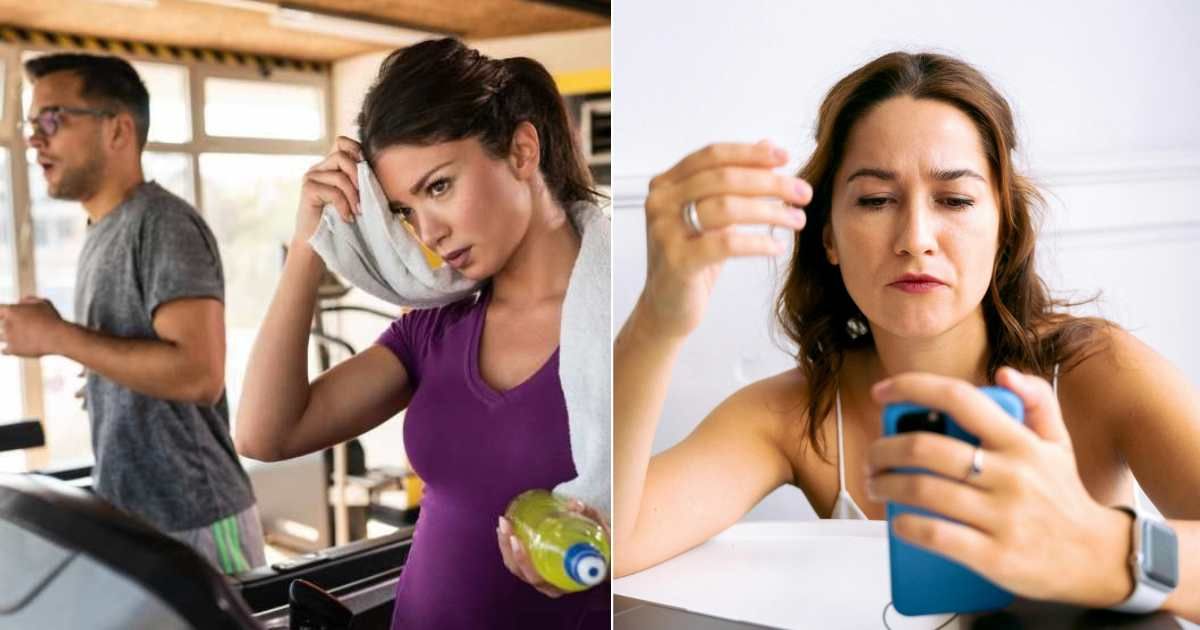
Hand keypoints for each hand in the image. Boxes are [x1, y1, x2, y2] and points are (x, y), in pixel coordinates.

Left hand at [0, 297, 67, 357]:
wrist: (58, 338)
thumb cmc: (52, 319)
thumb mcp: (43, 303)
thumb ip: (28, 300)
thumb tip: (20, 302)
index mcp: (11, 310)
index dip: (2, 313)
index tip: (6, 316)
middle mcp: (6, 323)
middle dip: (6, 326)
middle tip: (19, 328)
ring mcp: (8, 337)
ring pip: (0, 337)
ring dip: (7, 337)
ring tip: (21, 337)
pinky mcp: (13, 350)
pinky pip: (4, 350)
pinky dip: (10, 349)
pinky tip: (18, 347)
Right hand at [294, 136, 362, 243]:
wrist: (317, 244)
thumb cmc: (340, 221)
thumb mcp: (354, 197)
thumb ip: (361, 182)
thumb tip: (383, 169)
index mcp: (330, 166)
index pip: (342, 142)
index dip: (356, 149)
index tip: (368, 168)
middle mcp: (319, 168)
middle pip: (342, 156)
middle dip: (358, 176)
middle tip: (365, 197)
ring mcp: (311, 178)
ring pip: (339, 176)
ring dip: (353, 196)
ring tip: (358, 211)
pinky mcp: (308, 190)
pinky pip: (333, 192)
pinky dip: (344, 206)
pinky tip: (347, 218)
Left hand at [496, 499, 610, 597]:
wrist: (609, 558)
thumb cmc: (604, 549)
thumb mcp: (603, 533)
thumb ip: (590, 517)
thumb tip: (574, 505)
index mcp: (564, 582)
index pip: (537, 577)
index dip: (523, 560)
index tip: (516, 539)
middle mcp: (550, 585)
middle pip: (521, 571)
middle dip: (507, 547)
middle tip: (505, 524)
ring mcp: (543, 578)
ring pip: (516, 568)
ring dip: (504, 546)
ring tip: (503, 524)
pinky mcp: (538, 569)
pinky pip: (518, 563)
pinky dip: (508, 548)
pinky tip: (505, 530)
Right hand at [635, 140, 811, 339]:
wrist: (666, 308)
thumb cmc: (691, 260)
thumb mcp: (714, 215)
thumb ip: (735, 181)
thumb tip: (768, 145)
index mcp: (667, 184)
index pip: (713, 155)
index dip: (751, 153)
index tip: (786, 158)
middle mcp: (661, 202)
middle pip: (723, 178)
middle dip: (770, 183)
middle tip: (802, 192)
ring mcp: (665, 231)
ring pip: (726, 207)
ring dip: (770, 211)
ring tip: (797, 219)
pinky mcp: (678, 261)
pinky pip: (726, 244)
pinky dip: (758, 243)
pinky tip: (777, 247)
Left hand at [865, 367, 1133, 607]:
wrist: (1098, 559)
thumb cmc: (1064, 496)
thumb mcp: (1058, 444)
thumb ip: (1036, 400)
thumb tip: (1003, 374)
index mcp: (1020, 442)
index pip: (959, 399)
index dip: (912, 387)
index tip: (882, 391)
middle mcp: (1011, 475)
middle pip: (925, 449)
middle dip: (884, 450)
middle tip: (874, 456)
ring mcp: (1002, 517)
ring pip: (922, 491)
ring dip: (885, 485)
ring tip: (877, 485)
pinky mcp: (994, 556)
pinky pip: (935, 535)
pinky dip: (905, 526)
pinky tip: (897, 522)